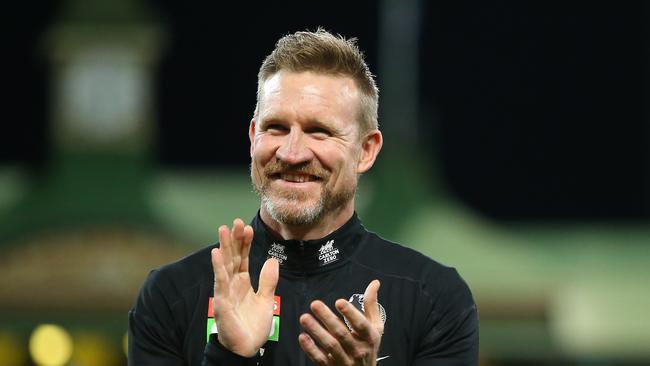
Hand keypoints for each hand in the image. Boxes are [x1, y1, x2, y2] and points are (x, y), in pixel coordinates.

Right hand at [211, 218, 278, 356]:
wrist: (247, 348)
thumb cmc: (253, 326)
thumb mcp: (266, 299)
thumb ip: (268, 280)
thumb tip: (272, 260)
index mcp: (243, 282)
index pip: (243, 257)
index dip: (245, 243)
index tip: (247, 227)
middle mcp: (233, 283)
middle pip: (233, 257)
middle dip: (234, 239)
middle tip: (235, 221)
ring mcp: (226, 291)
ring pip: (225, 265)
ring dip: (224, 247)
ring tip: (223, 229)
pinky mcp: (222, 301)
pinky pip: (220, 281)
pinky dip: (218, 267)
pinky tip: (216, 252)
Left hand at [298, 280, 382, 365]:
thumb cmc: (369, 346)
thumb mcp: (375, 327)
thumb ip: (372, 305)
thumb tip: (374, 283)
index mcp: (370, 337)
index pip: (361, 325)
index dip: (350, 313)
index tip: (339, 302)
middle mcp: (358, 350)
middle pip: (342, 334)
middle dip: (327, 318)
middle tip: (315, 304)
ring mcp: (345, 360)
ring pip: (330, 345)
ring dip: (316, 331)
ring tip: (305, 318)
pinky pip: (320, 359)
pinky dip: (311, 349)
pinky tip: (303, 337)